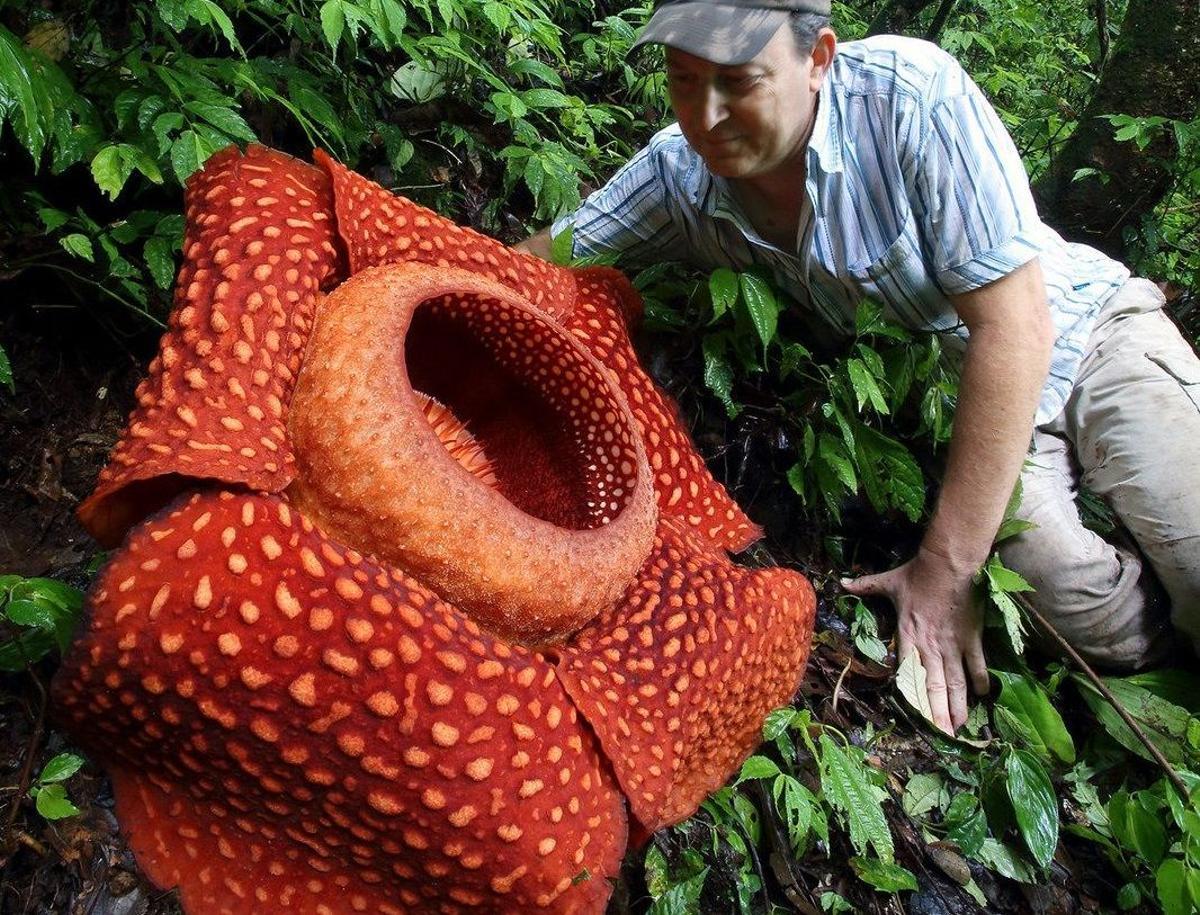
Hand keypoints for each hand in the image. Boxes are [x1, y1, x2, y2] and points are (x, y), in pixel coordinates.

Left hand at [842, 546, 988, 734]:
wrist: (949, 564)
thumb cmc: (917, 574)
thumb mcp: (888, 582)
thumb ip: (866, 586)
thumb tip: (842, 583)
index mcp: (908, 636)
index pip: (909, 675)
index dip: (914, 700)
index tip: (917, 720)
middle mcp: (930, 647)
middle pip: (935, 687)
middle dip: (938, 714)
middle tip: (943, 737)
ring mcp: (953, 645)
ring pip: (956, 682)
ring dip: (958, 705)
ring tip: (960, 727)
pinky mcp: (971, 638)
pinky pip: (976, 665)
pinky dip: (980, 680)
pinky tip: (982, 697)